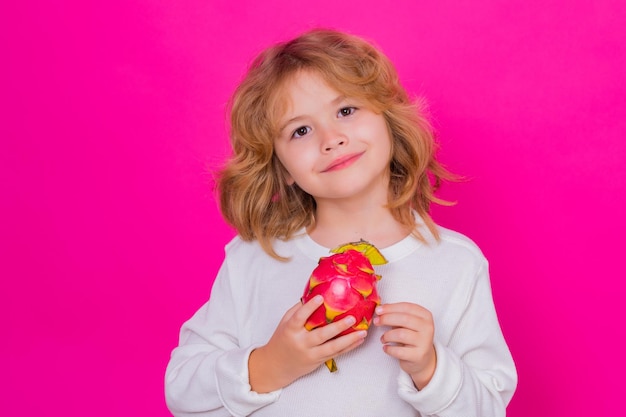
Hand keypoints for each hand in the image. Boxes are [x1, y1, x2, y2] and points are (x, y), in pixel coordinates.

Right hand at [248, 295, 366, 392]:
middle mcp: (301, 342)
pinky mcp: (318, 361)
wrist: (276, 365)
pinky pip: (336, 354)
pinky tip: (359, 340)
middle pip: (321, 335)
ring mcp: (311, 353)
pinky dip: (349, 347)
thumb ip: (298, 310)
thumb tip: (314, 294)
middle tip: (352, 318)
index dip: (309, 307)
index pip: (299, 318)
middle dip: (338, 327)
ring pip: (332, 347)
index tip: (320, 298)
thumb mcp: (285, 322)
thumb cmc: (282, 339)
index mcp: (290, 330)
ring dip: (349, 340)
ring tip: (362, 332)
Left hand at [374, 302, 436, 389]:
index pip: (407, 307)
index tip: (378, 310)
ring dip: (387, 336)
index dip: (390, 308)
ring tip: (383, 339)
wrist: (422, 359)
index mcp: (425, 316)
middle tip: (376, 321)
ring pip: (401, 334)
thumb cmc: (411, 337)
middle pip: (404, 319)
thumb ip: (397, 315)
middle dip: (387, 319)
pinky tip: (386, 348)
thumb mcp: (407, 324)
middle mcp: (428, 328)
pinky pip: (399, 351)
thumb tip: (380, 310)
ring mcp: (425, 342)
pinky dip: (389, 349)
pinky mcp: (419, 356)